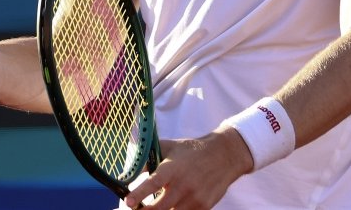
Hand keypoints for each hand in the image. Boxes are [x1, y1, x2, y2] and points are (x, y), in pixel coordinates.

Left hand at [124, 129, 252, 208]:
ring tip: (154, 207)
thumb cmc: (191, 151)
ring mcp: (195, 198)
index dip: (140, 193)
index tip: (128, 201)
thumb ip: (148, 159)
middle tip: (135, 209)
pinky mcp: (204, 207)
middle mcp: (184, 184)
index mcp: (173, 168)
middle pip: (159, 207)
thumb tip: (126, 172)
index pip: (154, 182)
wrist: (224, 156)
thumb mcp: (169, 148)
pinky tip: (171, 206)